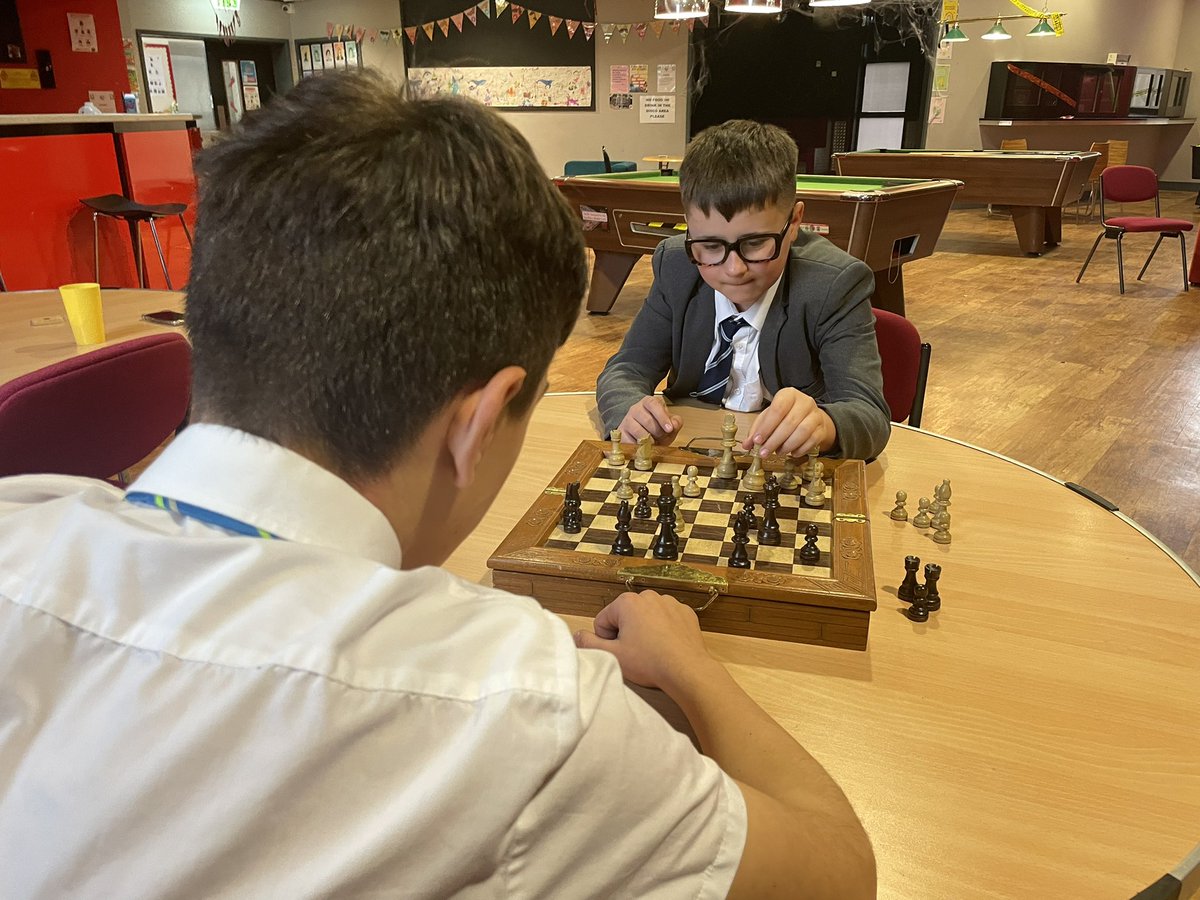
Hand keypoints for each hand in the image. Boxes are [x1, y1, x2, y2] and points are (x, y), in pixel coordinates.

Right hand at [574, 590, 718, 690]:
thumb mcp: (612, 655)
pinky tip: (667, 646)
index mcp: (627, 602)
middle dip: (626, 633)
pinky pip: (666, 619)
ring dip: (645, 631)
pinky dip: (664, 630)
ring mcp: (669, 602)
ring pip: (646, 617)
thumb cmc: (649, 662)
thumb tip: (576, 635)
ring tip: (653, 651)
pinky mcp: (685, 612)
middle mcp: (648, 596)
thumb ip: (588, 643)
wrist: (686, 670)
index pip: (603, 620)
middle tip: (636, 653)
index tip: (620, 651)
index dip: (607, 639)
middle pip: (625, 616)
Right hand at [617, 396, 682, 444]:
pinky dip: (639, 447)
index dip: (662, 417)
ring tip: (653, 443)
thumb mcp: (669, 423)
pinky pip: (630, 441)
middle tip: (661, 437)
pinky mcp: (621, 433)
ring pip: (638, 431)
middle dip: (657, 432)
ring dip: (649, 441)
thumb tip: (674, 424)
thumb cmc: (657, 427)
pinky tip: (643, 447)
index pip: (653, 404)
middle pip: (647, 420)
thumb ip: (676, 422)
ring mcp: (626, 421)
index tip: (669, 429)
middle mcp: (635, 409)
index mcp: (648, 402)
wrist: (641, 433)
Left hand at [741, 388, 834, 456]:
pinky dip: (800, 449)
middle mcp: (804, 402)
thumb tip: (747, 445)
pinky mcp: (822, 429)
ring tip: (778, 452)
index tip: (757, 440)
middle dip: (774, 440)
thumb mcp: (769, 418)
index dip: (766, 427)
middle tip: (764, 452)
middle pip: (789, 422)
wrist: (811, 418)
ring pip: (802, 432)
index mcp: (788, 395)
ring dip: (787, 446)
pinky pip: (812, 441)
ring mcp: (815, 415)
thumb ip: (757, 430)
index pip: (778, 409)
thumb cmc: (786, 416)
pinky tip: (792, 453)